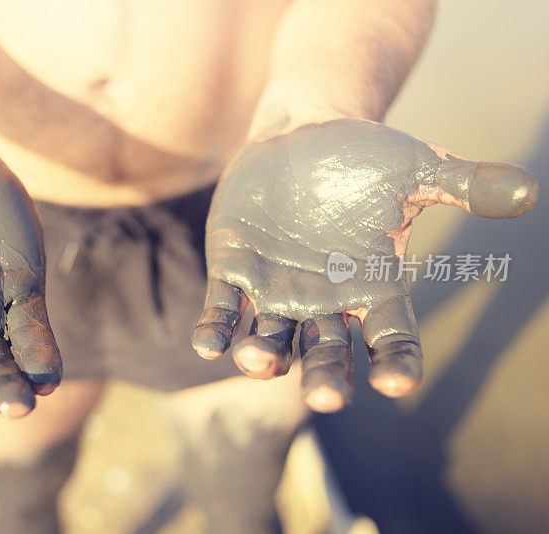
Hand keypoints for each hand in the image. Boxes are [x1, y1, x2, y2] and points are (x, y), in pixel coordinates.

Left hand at [192, 119, 536, 411]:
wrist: (301, 136)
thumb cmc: (364, 158)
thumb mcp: (416, 168)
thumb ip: (465, 184)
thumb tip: (529, 192)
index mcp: (372, 285)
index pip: (391, 336)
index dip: (395, 361)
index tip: (395, 381)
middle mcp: (324, 300)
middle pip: (328, 352)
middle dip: (326, 376)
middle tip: (326, 398)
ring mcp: (277, 290)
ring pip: (272, 338)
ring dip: (265, 355)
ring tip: (259, 361)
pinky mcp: (234, 272)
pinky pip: (223, 310)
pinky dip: (216, 329)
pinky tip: (208, 344)